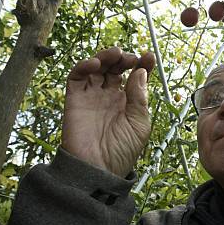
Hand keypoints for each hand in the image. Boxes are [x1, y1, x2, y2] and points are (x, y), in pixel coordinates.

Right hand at [61, 47, 155, 176]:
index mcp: (127, 103)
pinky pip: (76, 77)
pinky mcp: (74, 99)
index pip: (134, 76)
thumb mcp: (139, 124)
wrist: (98, 170)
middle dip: (123, 58)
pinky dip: (84, 65)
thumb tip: (140, 72)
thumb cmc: (121, 152)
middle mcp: (109, 97)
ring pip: (96, 67)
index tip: (149, 56)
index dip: (142, 64)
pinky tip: (96, 63)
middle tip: (130, 57)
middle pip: (115, 68)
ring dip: (106, 56)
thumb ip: (139, 97)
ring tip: (116, 54)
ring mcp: (92, 96)